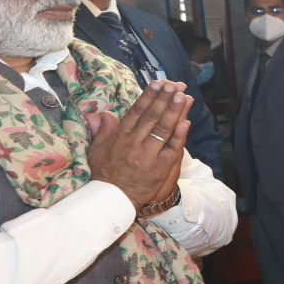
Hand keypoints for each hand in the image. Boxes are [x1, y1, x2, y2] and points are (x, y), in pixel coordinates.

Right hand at [85, 80, 190, 210]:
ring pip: (162, 129)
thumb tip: (101, 113)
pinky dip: (178, 135)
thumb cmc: (105, 174)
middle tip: (175, 85)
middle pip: (152, 117)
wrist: (112, 199)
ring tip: (183, 96)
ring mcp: (147, 155)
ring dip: (173, 111)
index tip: (158, 83)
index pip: (137, 112)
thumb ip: (103, 131)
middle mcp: (134, 143)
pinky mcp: (159, 168)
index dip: (148, 96)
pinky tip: (186, 122)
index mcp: (120, 137)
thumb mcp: (97, 151)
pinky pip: (171, 149)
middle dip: (164, 99)